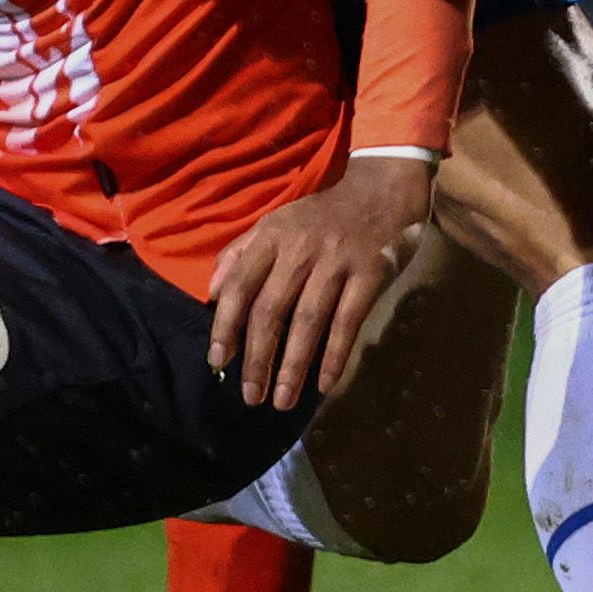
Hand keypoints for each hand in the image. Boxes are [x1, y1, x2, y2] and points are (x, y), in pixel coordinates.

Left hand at [206, 153, 433, 409]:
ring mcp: (336, 262)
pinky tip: (325, 384)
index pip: (239, 287)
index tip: (218, 362)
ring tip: (281, 400)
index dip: (225, 327)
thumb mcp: (275, 223)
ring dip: (293, 366)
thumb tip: (210, 294)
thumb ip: (240, 254)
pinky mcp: (370, 274)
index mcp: (271, 239)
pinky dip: (335, 355)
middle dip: (258, 358)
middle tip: (251, 396)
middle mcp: (299, 251)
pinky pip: (348, 321)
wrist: (382, 191)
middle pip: (271, 311)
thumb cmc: (323, 216)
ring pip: (308, 321)